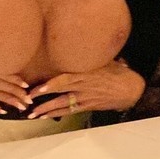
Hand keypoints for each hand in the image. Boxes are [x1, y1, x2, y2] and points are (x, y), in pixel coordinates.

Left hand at [27, 61, 145, 118]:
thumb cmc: (119, 72)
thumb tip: (81, 42)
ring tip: (31, 113)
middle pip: (61, 93)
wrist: (131, 90)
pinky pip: (70, 111)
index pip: (67, 80)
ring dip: (47, 109)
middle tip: (28, 100)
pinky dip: (57, 114)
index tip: (40, 87)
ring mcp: (85, 98)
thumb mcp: (106, 59)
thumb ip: (91, 55)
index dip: (53, 84)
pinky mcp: (88, 106)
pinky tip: (46, 116)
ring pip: (63, 105)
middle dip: (43, 97)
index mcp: (87, 74)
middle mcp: (84, 87)